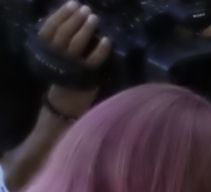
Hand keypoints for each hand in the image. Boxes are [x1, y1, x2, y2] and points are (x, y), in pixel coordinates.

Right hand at [39, 2, 109, 116]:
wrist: (66, 104)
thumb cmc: (65, 77)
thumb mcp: (57, 59)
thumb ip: (62, 43)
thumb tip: (76, 21)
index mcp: (46, 51)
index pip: (50, 29)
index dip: (61, 15)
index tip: (72, 4)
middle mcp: (56, 57)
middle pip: (63, 33)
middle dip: (75, 19)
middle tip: (86, 9)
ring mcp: (70, 66)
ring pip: (76, 43)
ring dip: (86, 28)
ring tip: (94, 18)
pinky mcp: (85, 76)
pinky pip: (94, 60)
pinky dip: (101, 49)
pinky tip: (106, 39)